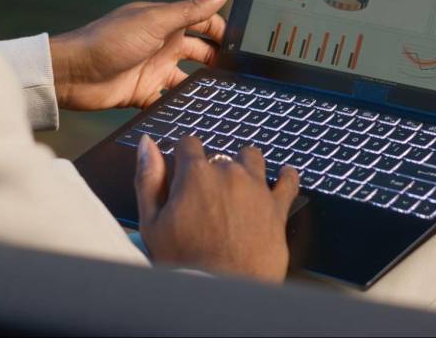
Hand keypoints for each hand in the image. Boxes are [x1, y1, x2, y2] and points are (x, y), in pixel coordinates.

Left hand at [49, 0, 230, 110]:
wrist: (72, 74)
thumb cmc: (108, 40)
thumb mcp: (155, 22)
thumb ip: (191, 9)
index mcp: (167, 22)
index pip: (204, 22)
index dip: (224, 31)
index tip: (245, 45)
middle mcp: (163, 44)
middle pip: (200, 51)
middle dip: (218, 60)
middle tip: (240, 74)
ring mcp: (154, 69)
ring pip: (188, 78)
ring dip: (202, 86)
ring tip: (223, 96)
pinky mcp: (144, 92)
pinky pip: (169, 100)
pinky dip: (181, 105)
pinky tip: (196, 112)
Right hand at [134, 134, 299, 282]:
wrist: (222, 292)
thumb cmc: (184, 262)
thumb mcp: (151, 222)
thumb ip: (148, 178)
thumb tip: (147, 144)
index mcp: (195, 174)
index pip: (189, 144)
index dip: (184, 155)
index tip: (184, 167)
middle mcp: (228, 173)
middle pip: (220, 156)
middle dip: (213, 170)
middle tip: (208, 196)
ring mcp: (256, 188)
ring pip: (252, 158)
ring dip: (245, 166)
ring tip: (240, 183)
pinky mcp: (277, 207)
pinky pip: (288, 181)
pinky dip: (286, 176)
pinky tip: (284, 175)